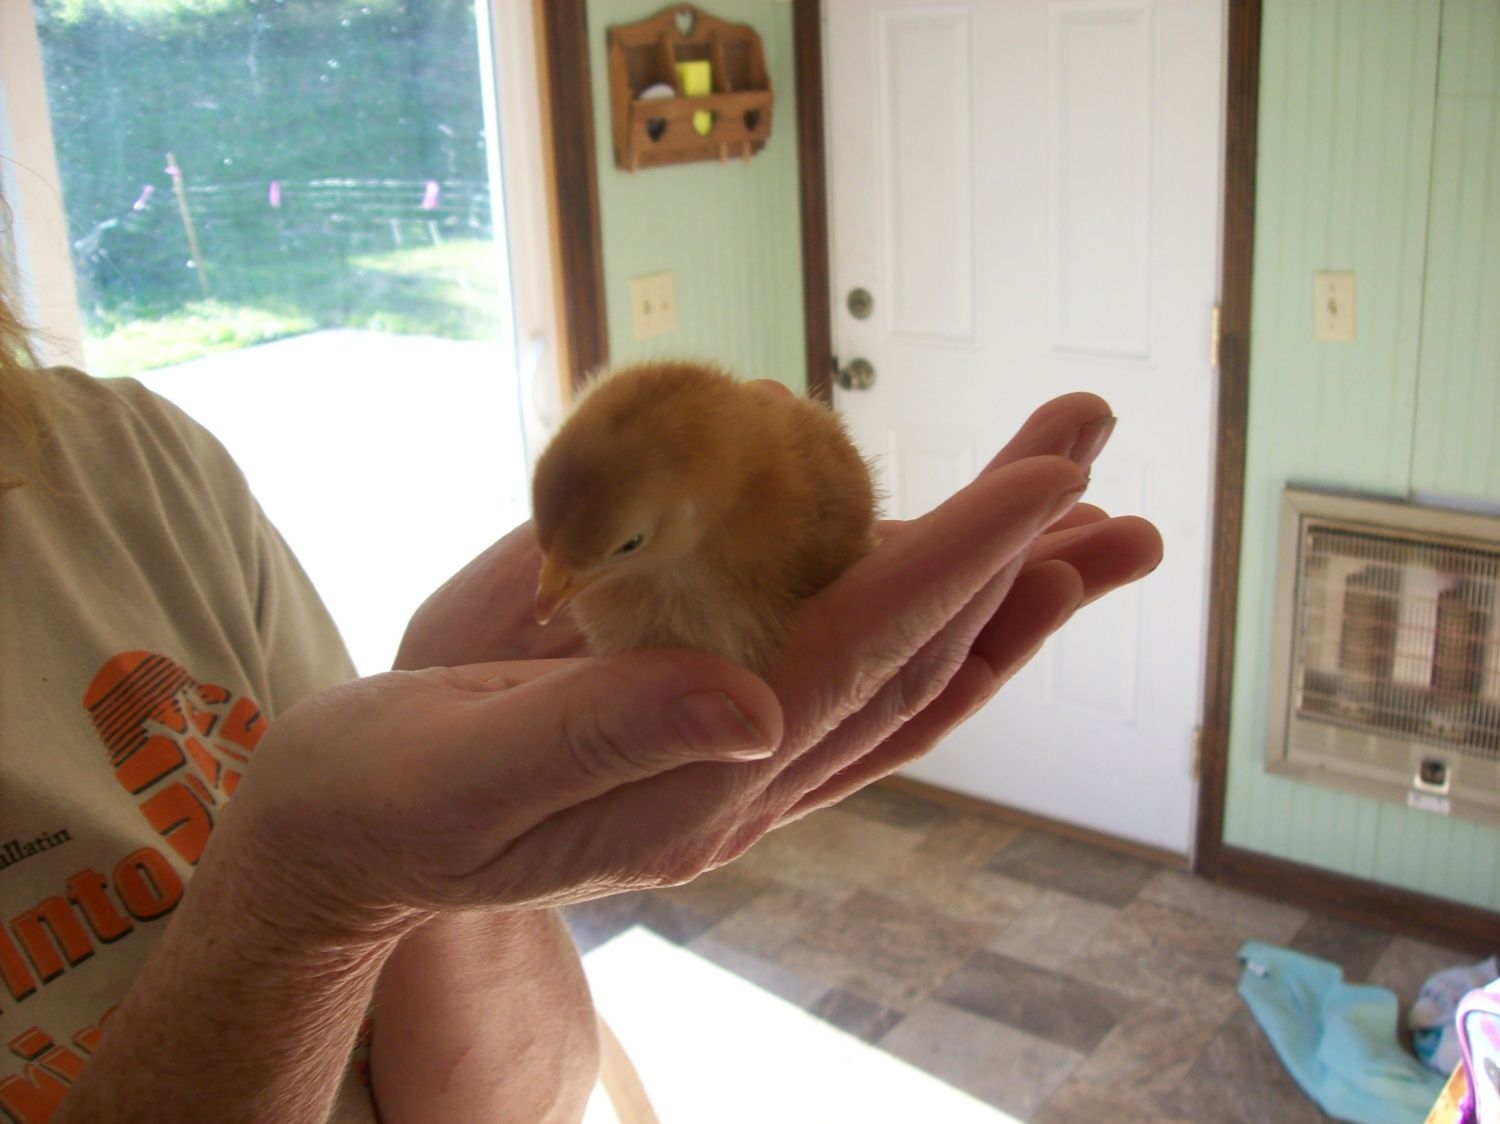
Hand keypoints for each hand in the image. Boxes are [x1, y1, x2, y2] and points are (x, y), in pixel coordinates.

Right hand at [219, 393, 1158, 938]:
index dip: (961, 561)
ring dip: (999, 591)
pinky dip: (924, 621)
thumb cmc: (377, 797)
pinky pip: (853, 687)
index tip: (1053, 472)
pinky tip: (958, 575)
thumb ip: (604, 735)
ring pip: (906, 680)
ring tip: (1086, 512)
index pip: (861, 656)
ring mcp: (735, 769)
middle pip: (917, 660)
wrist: (341, 848)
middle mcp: (741, 783)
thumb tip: (751, 702)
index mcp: (690, 787)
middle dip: (1016, 553)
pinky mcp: (711, 745)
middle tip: (1093, 440)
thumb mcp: (462, 771)